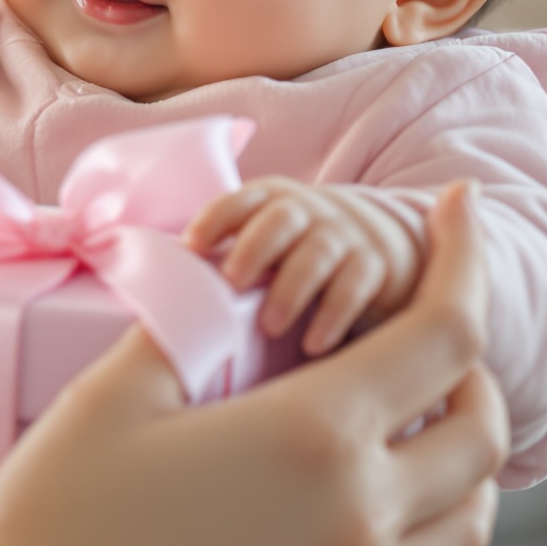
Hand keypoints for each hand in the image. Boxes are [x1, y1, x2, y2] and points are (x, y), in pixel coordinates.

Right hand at [0, 183, 507, 545]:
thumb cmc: (62, 515)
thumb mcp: (117, 392)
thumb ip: (191, 326)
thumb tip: (226, 286)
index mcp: (316, 437)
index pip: (447, 332)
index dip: (466, 255)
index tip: (459, 209)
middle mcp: (361, 521)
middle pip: (484, 436)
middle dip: (471, 373)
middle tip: (423, 344)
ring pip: (470, 523)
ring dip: (458, 465)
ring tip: (404, 433)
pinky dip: (420, 539)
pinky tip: (362, 515)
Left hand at [189, 179, 421, 355]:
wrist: (382, 240)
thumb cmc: (300, 248)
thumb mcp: (268, 237)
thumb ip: (228, 251)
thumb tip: (164, 289)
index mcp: (273, 200)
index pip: (240, 201)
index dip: (215, 219)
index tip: (192, 246)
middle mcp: (309, 211)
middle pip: (279, 220)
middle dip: (254, 249)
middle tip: (233, 283)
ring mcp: (345, 235)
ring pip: (317, 253)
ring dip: (291, 288)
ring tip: (270, 326)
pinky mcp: (375, 264)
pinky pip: (356, 285)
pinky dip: (335, 314)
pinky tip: (314, 345)